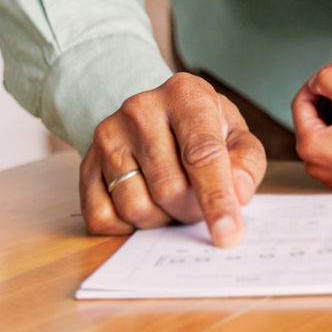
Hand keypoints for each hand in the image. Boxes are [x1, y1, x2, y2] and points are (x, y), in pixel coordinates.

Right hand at [79, 73, 266, 247]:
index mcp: (185, 95)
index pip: (202, 154)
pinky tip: (143, 200)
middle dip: (190, 209)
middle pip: (169, 188)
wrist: (154, 116)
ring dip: (161, 218)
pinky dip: (128, 226)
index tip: (228, 236)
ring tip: (170, 197)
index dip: (217, 199)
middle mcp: (140, 109)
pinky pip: (102, 218)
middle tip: (198, 201)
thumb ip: (246, 163)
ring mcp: (107, 136)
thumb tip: (238, 193)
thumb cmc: (202, 129)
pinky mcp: (85, 164)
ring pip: (135, 207)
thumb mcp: (235, 135)